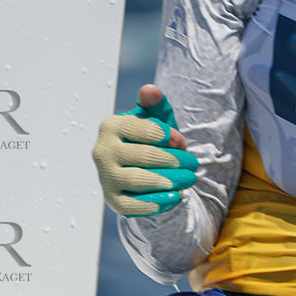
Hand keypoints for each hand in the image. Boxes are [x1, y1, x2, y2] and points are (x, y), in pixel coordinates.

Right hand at [92, 83, 198, 216]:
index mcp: (111, 126)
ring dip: (167, 181)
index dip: (169, 136)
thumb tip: (150, 90)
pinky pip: (130, 205)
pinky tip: (174, 198)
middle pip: (143, 156)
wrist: (144, 167)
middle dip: (173, 160)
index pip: (145, 130)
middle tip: (193, 164)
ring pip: (136, 180)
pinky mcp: (112, 200)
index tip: (183, 142)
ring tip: (188, 180)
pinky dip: (153, 203)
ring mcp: (105, 177)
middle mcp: (102, 151)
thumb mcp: (156, 118)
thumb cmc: (152, 138)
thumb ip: (155, 103)